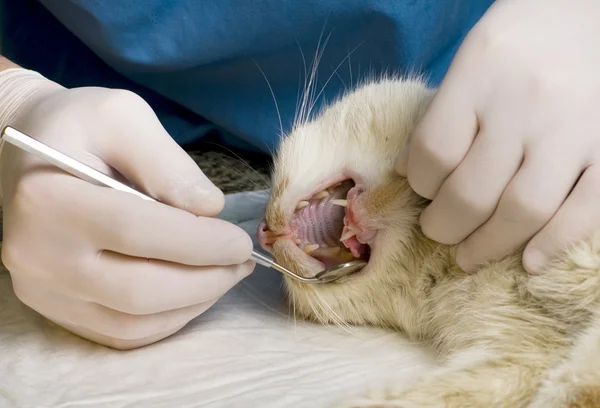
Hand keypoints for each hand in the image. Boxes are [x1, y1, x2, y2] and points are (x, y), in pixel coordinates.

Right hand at [0, 69, 253, 348]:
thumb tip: (210, 210)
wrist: (23, 153)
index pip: (137, 232)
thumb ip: (167, 163)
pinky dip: (167, 320)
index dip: (199, 242)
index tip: (241, 242)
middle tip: (241, 262)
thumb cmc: (76, 126)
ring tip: (225, 276)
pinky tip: (193, 294)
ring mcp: (41, 288)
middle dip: (205, 281)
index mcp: (49, 197)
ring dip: (192, 305)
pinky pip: (119, 333)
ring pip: (132, 322)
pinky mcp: (52, 306)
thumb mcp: (122, 116)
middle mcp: (37, 253)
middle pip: (137, 290)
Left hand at [395, 0, 599, 273]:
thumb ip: (439, 116)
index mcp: (482, 72)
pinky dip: (555, 244)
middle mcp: (529, 102)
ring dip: (489, 244)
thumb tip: (408, 172)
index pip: (435, 152)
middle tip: (437, 232)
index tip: (420, 190)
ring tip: (468, 255)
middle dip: (444, 226)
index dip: (419, 184)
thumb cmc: (518, 41)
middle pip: (473, 192)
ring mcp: (575, 127)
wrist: (589, 12)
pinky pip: (586, 210)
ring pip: (524, 210)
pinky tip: (529, 262)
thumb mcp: (467, 63)